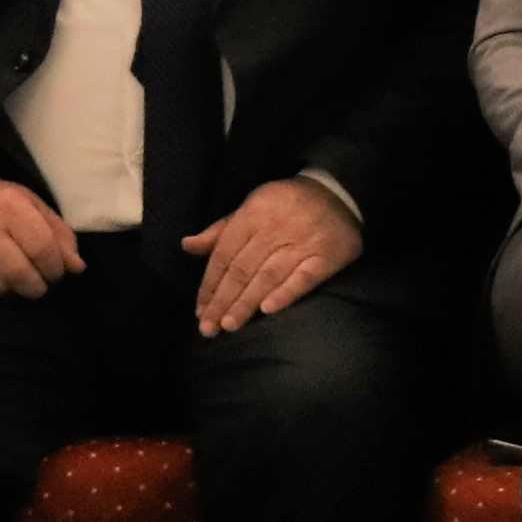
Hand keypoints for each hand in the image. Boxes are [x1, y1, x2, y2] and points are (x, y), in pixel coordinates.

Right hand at [0, 175, 86, 298]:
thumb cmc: (2, 202)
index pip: (42, 249)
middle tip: (40, 281)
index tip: (58, 271)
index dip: (56, 267)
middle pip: (20, 275)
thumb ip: (59, 235)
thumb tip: (77, 268)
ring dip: (14, 287)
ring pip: (0, 287)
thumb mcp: (35, 206)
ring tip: (16, 274)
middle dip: (38, 285)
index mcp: (10, 207)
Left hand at [185, 174, 360, 336]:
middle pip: (243, 269)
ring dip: (247, 301)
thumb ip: (220, 231)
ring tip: (229, 324)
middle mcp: (275, 228)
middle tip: (208, 327)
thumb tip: (186, 246)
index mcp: (253, 214)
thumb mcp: (250, 207)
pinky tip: (268, 310)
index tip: (199, 309)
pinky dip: (286, 293)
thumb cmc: (283, 205)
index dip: (210, 283)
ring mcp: (302, 242)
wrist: (336, 193)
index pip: (225, 253)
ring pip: (268, 276)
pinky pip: (304, 278)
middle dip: (223, 300)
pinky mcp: (327, 256)